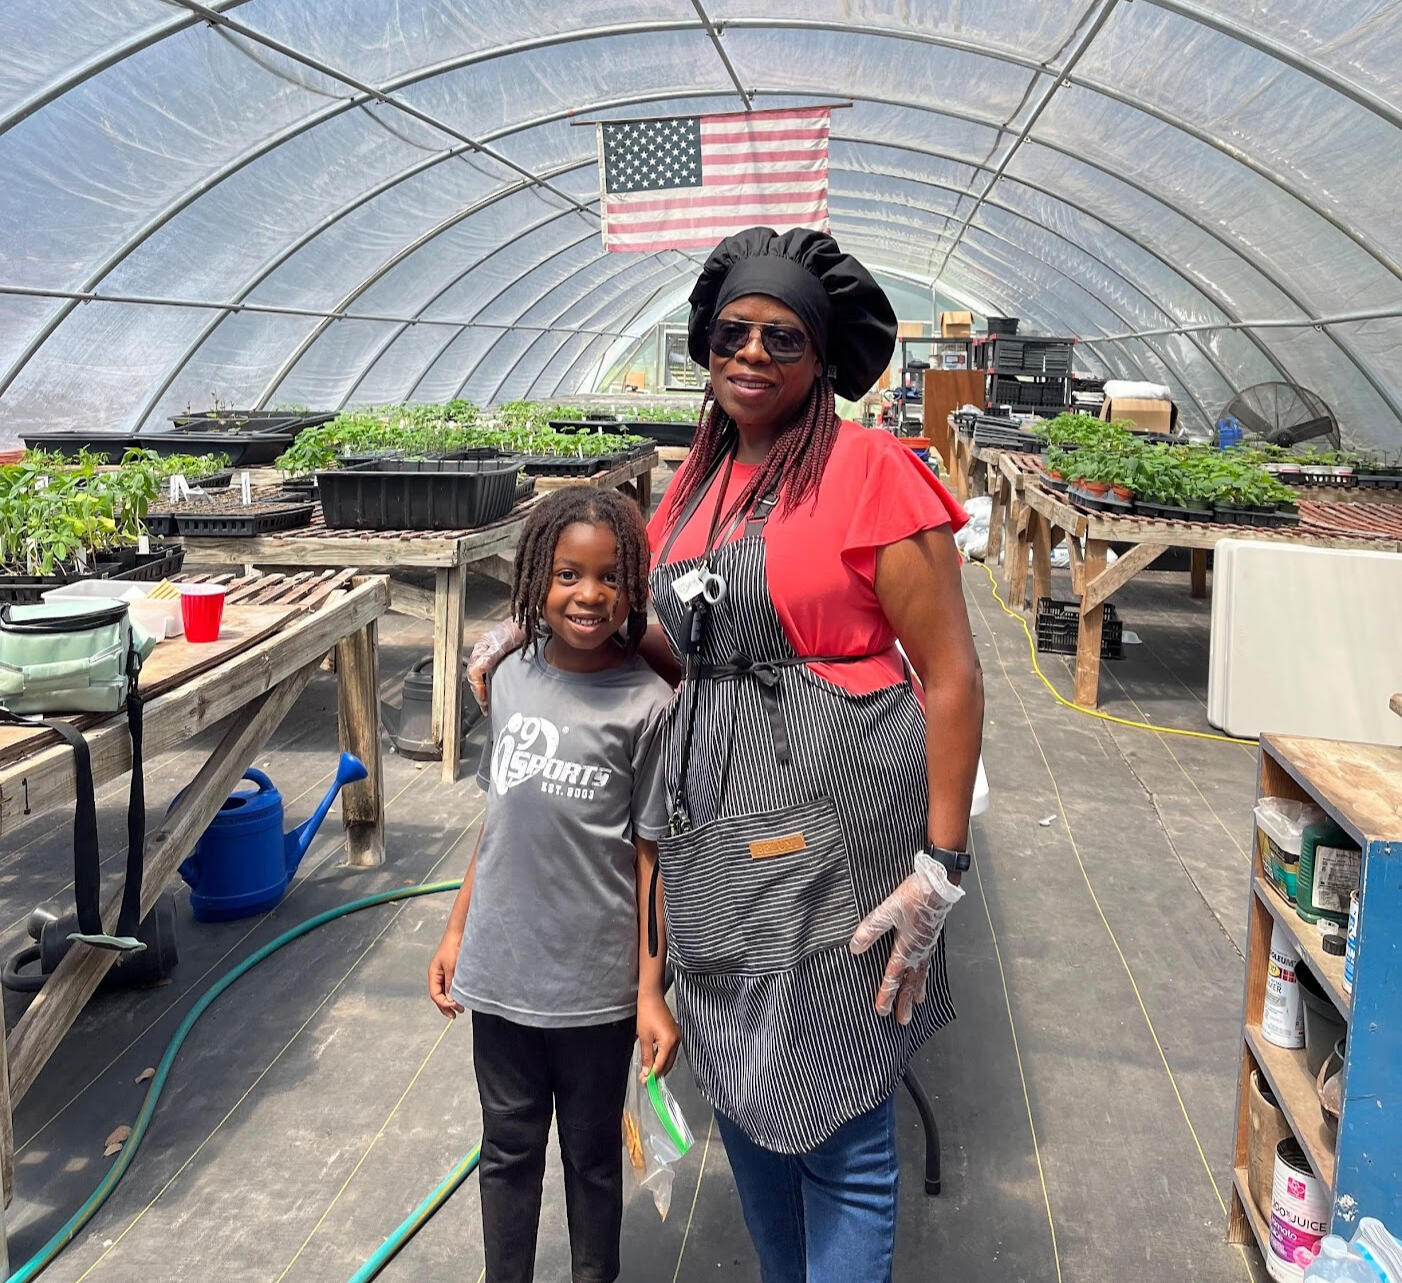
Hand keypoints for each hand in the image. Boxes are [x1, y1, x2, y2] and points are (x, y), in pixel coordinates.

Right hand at [428, 935, 464, 1018]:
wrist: (460, 933)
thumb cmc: (453, 946)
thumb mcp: (452, 967)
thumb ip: (451, 983)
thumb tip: (451, 999)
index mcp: (433, 974)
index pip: (435, 995)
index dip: (443, 1004)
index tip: (454, 1008)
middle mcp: (437, 975)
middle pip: (439, 996)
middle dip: (446, 1006)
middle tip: (455, 1014)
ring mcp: (444, 973)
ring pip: (445, 992)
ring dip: (451, 1001)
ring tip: (460, 1008)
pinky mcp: (452, 971)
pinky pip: (451, 986)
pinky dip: (455, 993)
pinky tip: (461, 996)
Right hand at [467, 620, 524, 711]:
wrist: (530, 623)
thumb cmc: (516, 629)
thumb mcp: (503, 642)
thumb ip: (490, 655)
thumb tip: (478, 669)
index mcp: (480, 649)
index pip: (473, 673)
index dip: (478, 687)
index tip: (484, 698)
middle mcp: (483, 654)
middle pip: (475, 678)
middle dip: (479, 693)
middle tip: (485, 706)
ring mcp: (490, 658)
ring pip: (480, 679)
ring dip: (482, 692)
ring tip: (487, 705)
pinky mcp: (498, 661)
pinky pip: (488, 677)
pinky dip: (489, 687)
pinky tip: (493, 694)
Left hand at [637, 989, 680, 1078]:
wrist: (651, 997)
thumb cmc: (647, 1014)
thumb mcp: (644, 1038)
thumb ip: (646, 1056)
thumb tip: (647, 1072)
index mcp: (669, 1042)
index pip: (661, 1065)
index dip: (652, 1075)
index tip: (644, 1082)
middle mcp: (677, 1041)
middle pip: (668, 1064)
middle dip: (657, 1073)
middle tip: (645, 1080)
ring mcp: (677, 1037)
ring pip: (670, 1059)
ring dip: (660, 1066)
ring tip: (648, 1072)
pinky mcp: (675, 1034)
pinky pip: (670, 1051)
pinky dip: (662, 1058)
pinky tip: (654, 1060)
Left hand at [849, 854, 964, 1024]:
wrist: (940, 884)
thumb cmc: (915, 896)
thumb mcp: (888, 911)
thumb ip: (871, 929)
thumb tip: (854, 948)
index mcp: (906, 948)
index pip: (893, 977)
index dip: (886, 994)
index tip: (882, 1011)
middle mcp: (918, 952)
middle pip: (910, 983)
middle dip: (904, 1002)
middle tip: (902, 1021)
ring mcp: (926, 946)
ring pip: (921, 975)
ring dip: (916, 991)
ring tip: (916, 1004)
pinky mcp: (931, 938)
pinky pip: (927, 964)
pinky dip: (925, 976)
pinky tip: (923, 974)